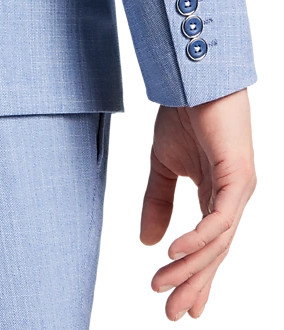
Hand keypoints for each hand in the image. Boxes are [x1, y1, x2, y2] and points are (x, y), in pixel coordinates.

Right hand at [139, 88, 256, 320]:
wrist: (193, 79)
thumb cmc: (184, 115)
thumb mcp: (163, 166)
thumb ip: (158, 202)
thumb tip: (147, 241)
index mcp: (216, 195)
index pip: (207, 244)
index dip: (192, 274)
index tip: (176, 302)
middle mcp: (231, 197)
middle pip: (214, 251)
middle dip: (194, 283)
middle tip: (173, 313)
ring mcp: (237, 188)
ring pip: (216, 241)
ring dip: (188, 266)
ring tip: (163, 287)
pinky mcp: (238, 176)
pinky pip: (218, 218)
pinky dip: (198, 238)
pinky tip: (175, 253)